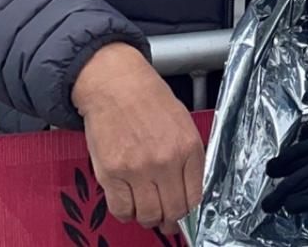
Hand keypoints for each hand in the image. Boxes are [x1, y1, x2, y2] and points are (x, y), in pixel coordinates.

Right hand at [71, 43, 204, 233]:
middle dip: (171, 221)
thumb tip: (189, 188)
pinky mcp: (111, 174)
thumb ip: (188, 156)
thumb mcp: (182, 122)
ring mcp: (137, 169)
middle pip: (173, 211)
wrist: (116, 85)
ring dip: (148, 218)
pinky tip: (129, 204)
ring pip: (148, 215)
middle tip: (167, 220)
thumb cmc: (149, 99)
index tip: (186, 215)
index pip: (196, 196)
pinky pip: (121, 210)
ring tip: (147, 211)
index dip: (190, 212)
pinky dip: (126, 213)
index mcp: (188, 146)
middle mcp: (165, 161)